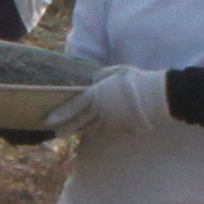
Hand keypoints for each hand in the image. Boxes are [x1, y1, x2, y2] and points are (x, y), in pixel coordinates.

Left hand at [47, 68, 165, 138]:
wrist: (155, 97)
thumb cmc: (136, 81)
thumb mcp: (118, 70)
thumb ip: (102, 75)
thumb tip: (94, 79)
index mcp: (97, 95)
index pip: (74, 106)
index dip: (61, 114)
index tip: (49, 121)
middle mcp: (100, 110)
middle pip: (79, 122)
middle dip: (66, 128)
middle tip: (56, 133)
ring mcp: (109, 121)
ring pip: (91, 128)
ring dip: (82, 130)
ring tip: (71, 133)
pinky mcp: (118, 128)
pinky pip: (105, 129)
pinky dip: (98, 129)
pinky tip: (93, 130)